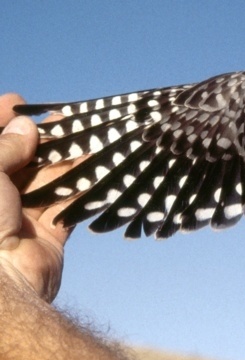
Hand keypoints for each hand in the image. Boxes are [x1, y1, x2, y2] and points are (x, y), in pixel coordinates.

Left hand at [0, 93, 71, 301]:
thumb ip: (4, 148)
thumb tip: (25, 126)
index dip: (1, 121)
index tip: (18, 101)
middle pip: (21, 161)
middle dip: (40, 139)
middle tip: (63, 118)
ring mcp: (22, 217)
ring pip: (48, 181)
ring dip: (67, 160)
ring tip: (86, 134)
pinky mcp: (50, 234)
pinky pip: (68, 205)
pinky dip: (82, 187)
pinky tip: (96, 165)